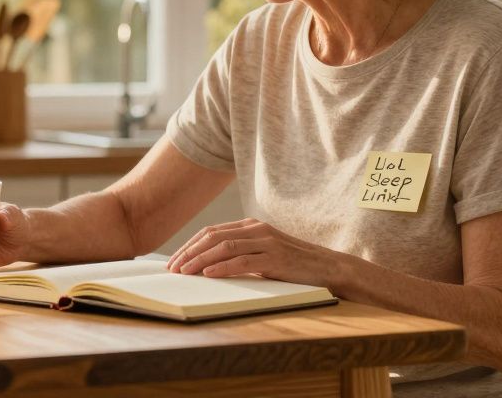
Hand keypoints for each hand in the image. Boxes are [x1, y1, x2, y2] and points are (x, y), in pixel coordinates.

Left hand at [166, 218, 345, 288]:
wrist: (329, 268)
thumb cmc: (294, 265)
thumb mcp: (264, 255)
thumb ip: (241, 254)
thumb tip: (208, 267)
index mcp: (251, 226)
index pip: (211, 232)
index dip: (190, 246)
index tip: (174, 261)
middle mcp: (256, 230)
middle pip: (213, 236)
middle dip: (189, 252)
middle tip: (173, 268)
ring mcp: (266, 242)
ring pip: (224, 247)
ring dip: (200, 260)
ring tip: (184, 272)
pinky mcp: (276, 259)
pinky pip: (242, 261)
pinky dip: (222, 267)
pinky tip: (208, 274)